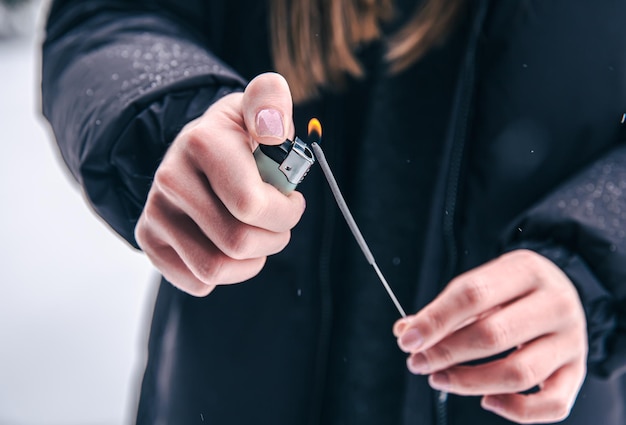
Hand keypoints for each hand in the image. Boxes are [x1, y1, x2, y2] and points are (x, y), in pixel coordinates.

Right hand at [135, 73, 305, 295]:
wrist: (195, 151)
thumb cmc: (239, 136)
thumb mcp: (259, 106)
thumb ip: (272, 102)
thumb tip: (273, 128)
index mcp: (202, 143)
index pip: (251, 206)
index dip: (285, 213)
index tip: (292, 200)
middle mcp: (170, 178)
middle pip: (237, 242)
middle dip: (273, 238)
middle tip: (277, 221)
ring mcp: (155, 211)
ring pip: (215, 269)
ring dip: (251, 260)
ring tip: (257, 235)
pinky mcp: (149, 240)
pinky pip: (197, 282)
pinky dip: (225, 274)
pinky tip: (228, 244)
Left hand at [394, 249, 587, 423]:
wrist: (561, 292)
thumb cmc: (511, 290)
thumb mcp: (482, 283)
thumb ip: (445, 308)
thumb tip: (406, 332)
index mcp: (526, 270)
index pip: (473, 295)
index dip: (435, 320)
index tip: (407, 340)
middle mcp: (556, 304)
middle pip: (494, 335)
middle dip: (446, 353)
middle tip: (417, 363)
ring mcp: (572, 341)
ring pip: (519, 373)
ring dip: (469, 382)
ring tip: (438, 378)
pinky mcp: (577, 372)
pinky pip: (552, 405)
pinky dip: (516, 410)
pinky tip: (486, 400)